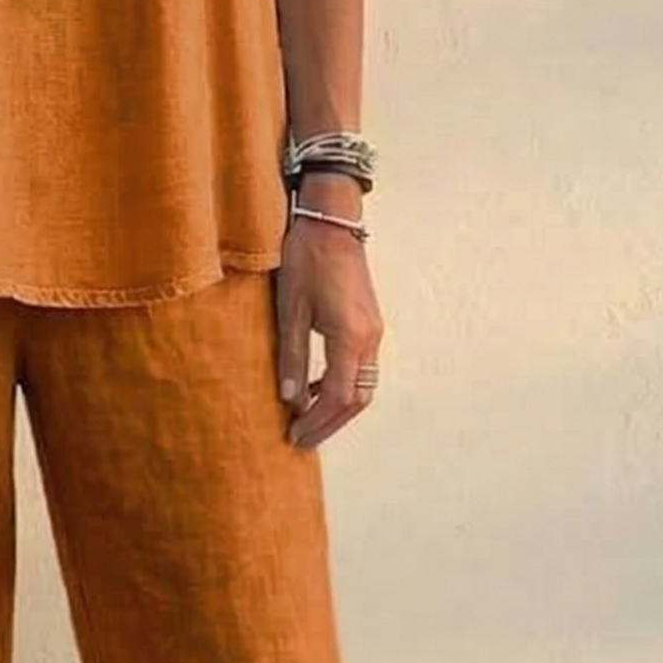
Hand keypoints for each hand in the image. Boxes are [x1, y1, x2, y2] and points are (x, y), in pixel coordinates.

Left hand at [275, 215, 382, 450]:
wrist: (331, 223)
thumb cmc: (306, 260)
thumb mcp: (290, 309)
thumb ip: (292, 357)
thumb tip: (291, 399)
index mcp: (351, 338)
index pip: (339, 397)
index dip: (318, 422)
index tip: (295, 437)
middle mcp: (369, 339)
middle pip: (358, 399)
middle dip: (330, 423)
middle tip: (302, 439)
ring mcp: (373, 330)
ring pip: (363, 385)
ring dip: (338, 407)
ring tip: (307, 420)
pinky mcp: (368, 322)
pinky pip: (361, 367)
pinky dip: (342, 385)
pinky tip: (316, 387)